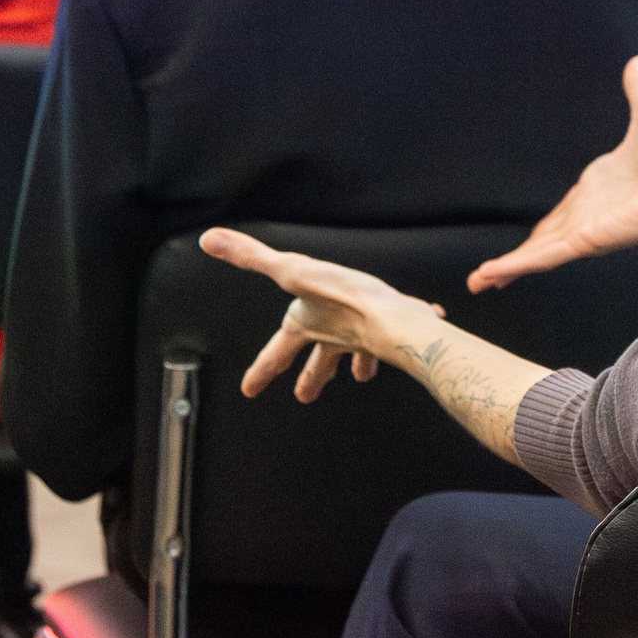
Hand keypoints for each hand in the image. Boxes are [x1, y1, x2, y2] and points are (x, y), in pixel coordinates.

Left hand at [202, 228, 445, 403]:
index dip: (261, 370)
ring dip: (359, 364)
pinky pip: (402, 322)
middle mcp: (333, 336)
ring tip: (361, 376)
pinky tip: (428, 314)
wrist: (388, 316)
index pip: (276, 353)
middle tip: (305, 397)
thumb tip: (209, 240)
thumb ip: (250, 255)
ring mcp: (364, 336)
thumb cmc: (338, 296)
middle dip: (313, 379)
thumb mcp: (288, 270)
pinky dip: (413, 319)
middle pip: (320, 363)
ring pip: (359, 354)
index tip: (249, 390)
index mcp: (306, 327)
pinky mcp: (394, 324)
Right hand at [468, 55, 637, 291]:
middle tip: (492, 273)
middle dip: (518, 256)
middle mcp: (588, 214)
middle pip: (543, 238)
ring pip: (536, 252)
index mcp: (597, 190)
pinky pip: (542, 256)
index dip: (543, 227)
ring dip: (507, 268)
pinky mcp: (584, 242)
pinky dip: (514, 265)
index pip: (562, 213)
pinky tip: (489, 275)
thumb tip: (637, 61)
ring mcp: (584, 230)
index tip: (530, 237)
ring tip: (480, 282)